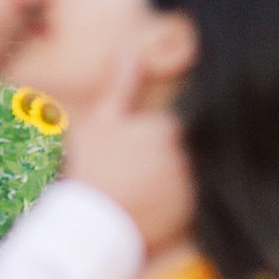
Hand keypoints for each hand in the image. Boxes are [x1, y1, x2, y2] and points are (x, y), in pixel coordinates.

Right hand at [60, 45, 192, 249]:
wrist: (91, 225)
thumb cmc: (93, 169)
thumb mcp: (102, 122)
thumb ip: (121, 87)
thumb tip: (129, 52)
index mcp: (167, 130)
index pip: (163, 129)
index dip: (139, 141)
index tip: (119, 155)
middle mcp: (185, 158)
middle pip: (173, 154)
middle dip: (152, 162)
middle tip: (120, 177)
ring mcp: (187, 190)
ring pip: (175, 180)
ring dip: (158, 185)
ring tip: (127, 196)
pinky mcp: (186, 218)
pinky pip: (178, 207)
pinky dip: (164, 209)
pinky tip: (139, 212)